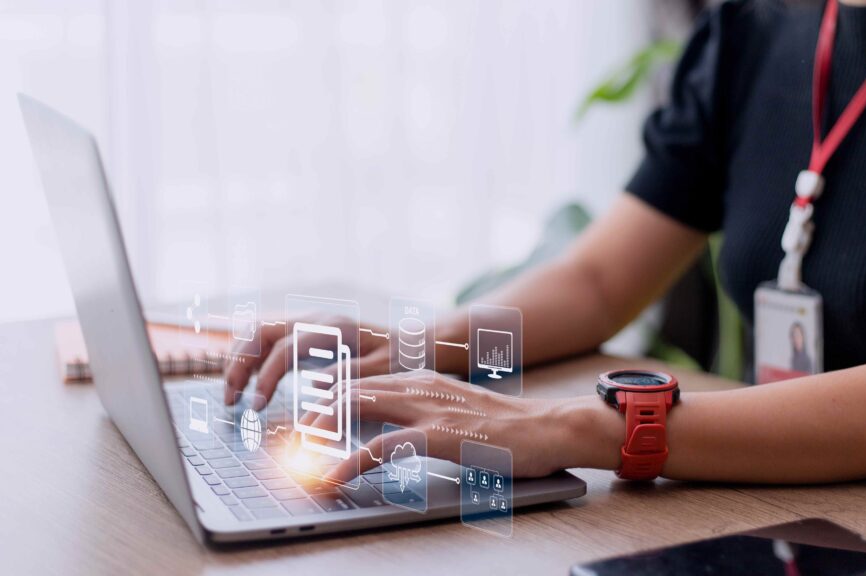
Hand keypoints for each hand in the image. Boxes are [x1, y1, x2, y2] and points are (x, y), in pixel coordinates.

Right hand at [223, 316, 388, 408]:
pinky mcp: (305, 333)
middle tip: (230, 399)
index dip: (266, 377)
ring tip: (232, 393)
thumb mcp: (382, 370)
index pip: (284, 348)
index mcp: (333, 328)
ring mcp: (308, 323)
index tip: (256, 407)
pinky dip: (251, 357)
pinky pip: (268, 339)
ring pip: (258, 331)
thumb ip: (351, 375)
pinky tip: (248, 382)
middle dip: (238, 363)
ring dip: (239, 359)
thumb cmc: (399, 359)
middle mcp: (315, 319)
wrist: (410, 342)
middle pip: (260, 331)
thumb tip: (315, 384)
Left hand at [291, 371, 624, 481]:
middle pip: (351, 390)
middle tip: (287, 437)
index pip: (364, 381)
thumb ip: (426, 417)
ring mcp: (429, 408)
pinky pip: (382, 446)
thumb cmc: (511, 429)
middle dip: (313, 413)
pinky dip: (350, 461)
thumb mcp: (460, 414)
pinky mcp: (439, 433)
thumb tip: (394, 435)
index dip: (329, 397)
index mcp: (424, 380)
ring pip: (358, 409)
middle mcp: (421, 386)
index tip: (304, 418)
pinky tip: (333, 477)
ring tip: (296, 454)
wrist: (551, 428)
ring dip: (322, 431)